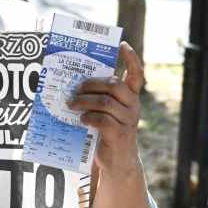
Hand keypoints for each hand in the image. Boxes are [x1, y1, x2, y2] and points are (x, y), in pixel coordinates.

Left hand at [68, 41, 144, 177]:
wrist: (116, 162)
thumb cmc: (107, 132)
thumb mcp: (106, 112)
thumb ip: (99, 98)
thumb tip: (73, 85)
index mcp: (131, 97)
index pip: (137, 74)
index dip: (131, 58)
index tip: (122, 45)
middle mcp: (133, 106)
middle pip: (113, 85)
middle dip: (91, 84)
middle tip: (75, 89)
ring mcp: (128, 121)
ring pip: (105, 102)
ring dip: (84, 101)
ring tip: (71, 104)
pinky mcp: (120, 135)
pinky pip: (103, 120)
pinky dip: (89, 117)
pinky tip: (81, 120)